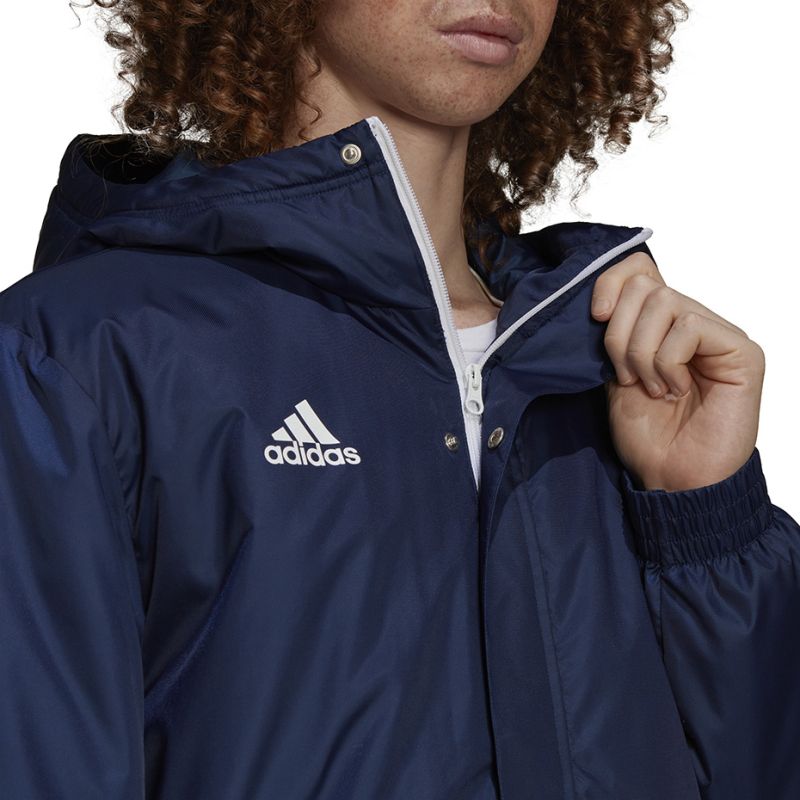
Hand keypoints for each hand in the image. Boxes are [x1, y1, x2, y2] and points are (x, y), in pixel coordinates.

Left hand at [591, 252, 764, 490]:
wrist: (672, 476)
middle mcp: (691, 321)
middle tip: (627, 375)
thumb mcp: (613, 374)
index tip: (594, 317)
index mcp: (660, 324)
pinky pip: (690, 326)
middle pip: (645, 283)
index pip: (639, 268)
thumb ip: (612, 333)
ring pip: (664, 301)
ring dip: (642, 352)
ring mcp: (718, 333)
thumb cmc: (647, 433)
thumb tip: (596, 298)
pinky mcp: (741, 349)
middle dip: (619, 333)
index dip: (610, 281)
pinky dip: (668, 361)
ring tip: (651, 387)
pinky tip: (675, 389)